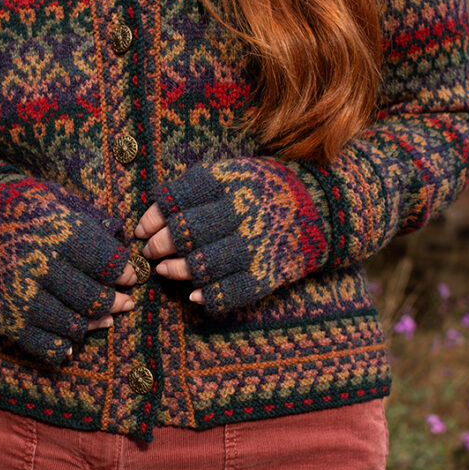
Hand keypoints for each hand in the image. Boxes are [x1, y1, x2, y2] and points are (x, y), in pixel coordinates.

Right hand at [0, 175, 140, 364]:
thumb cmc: (24, 210)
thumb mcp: (58, 201)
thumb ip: (91, 222)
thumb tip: (123, 241)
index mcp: (57, 234)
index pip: (105, 263)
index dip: (123, 272)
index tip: (129, 276)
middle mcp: (38, 266)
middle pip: (92, 298)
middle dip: (115, 302)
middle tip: (125, 302)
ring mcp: (20, 295)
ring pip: (72, 324)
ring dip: (93, 325)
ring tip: (105, 320)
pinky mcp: (5, 317)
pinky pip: (42, 344)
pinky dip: (62, 348)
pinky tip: (73, 341)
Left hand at [142, 158, 329, 313]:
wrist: (325, 207)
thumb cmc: (267, 189)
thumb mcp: (236, 172)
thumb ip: (198, 188)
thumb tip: (155, 213)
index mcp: (232, 182)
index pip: (180, 198)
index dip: (154, 216)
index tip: (142, 228)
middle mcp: (243, 212)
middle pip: (187, 232)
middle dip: (159, 245)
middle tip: (149, 250)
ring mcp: (257, 245)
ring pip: (204, 264)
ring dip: (176, 271)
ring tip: (164, 270)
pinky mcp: (269, 272)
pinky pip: (232, 291)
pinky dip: (210, 297)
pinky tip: (195, 295)